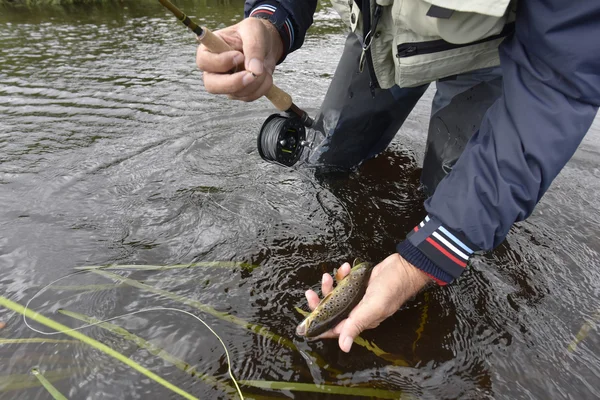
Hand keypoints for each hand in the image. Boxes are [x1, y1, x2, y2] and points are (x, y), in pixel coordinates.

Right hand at [196, 18, 283, 101]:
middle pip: (211, 86)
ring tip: (264, 67)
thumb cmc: (254, 33)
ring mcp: (225, 83)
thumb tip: (254, 71)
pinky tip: (265, 74)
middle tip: (252, 75)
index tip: (240, 56)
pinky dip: (262, 88)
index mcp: (209, 49)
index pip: (204, 61)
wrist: (267, 45)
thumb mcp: (254, 30)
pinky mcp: (238, 92)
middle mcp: (213, 69)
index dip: (220, 62)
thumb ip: (253, 47)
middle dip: (234, 83)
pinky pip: (248, 97)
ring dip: (255, 82)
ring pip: (234, 93)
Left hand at [305, 253, 431, 351]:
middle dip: (320, 302)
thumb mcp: (373, 307)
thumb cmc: (392, 288)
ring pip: (336, 295)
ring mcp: (358, 297)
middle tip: (311, 292)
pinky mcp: (359, 284)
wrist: (405, 267)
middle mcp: (357, 310)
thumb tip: (344, 347)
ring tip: (329, 275)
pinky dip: (341, 275)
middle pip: (331, 310)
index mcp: (360, 320)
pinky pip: (344, 282)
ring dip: (330, 285)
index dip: (319, 324)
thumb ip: (356, 325)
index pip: (334, 328)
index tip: (306, 318)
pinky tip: (345, 268)